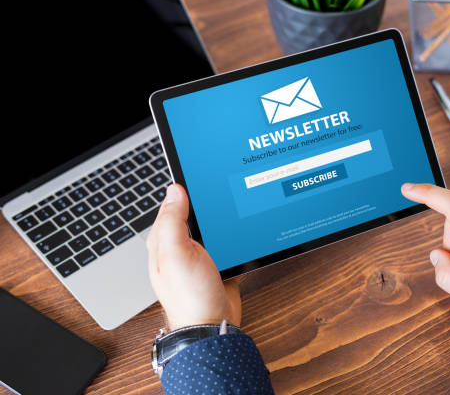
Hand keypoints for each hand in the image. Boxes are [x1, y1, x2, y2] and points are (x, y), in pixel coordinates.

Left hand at [147, 184, 240, 330]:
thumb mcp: (176, 254)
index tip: (198, 174)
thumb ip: (173, 221)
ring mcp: (198, 255)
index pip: (170, 205)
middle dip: (202, 201)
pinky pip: (223, 241)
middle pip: (191, 214)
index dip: (182, 190)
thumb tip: (175, 190)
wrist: (211, 325)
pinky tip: (237, 228)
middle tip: (217, 185)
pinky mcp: (216, 262)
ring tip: (227, 201)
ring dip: (218, 217)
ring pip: (209, 227)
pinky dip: (230, 233)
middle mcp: (178, 246)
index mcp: (163, 241)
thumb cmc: (189, 296)